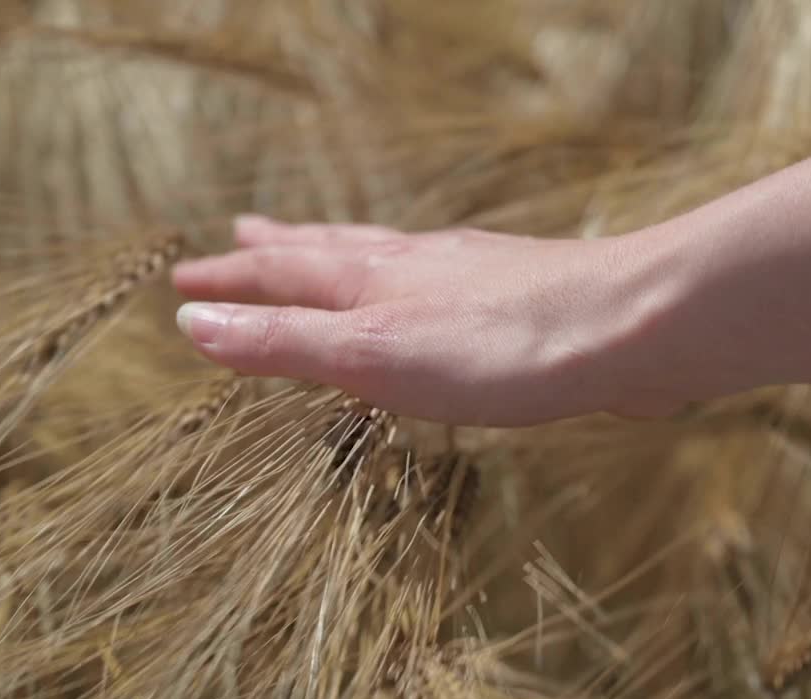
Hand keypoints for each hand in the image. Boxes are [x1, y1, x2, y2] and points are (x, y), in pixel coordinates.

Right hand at [171, 216, 689, 425]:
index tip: (185, 278)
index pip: (283, 275)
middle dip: (281, 249)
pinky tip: (436, 290)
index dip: (231, 281)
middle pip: (333, 249)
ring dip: (344, 257)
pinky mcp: (521, 298)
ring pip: (389, 259)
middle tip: (244, 232)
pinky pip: (443, 281)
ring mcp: (473, 274)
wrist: (625, 327)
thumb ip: (288, 341)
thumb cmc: (501, 346)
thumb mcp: (373, 355)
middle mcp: (419, 265)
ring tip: (326, 249)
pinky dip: (413, 281)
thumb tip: (194, 323)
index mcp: (373, 280)